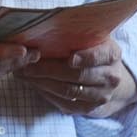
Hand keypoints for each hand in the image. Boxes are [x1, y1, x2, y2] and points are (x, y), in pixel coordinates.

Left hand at [15, 38, 136, 119]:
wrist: (108, 77)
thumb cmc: (93, 50)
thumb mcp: (92, 38)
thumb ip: (77, 34)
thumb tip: (46, 27)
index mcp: (112, 54)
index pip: (99, 56)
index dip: (85, 58)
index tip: (70, 58)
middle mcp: (110, 77)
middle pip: (78, 76)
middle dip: (49, 70)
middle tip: (27, 64)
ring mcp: (100, 96)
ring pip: (68, 91)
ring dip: (43, 82)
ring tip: (24, 73)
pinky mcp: (88, 109)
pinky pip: (64, 102)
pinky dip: (46, 93)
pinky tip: (33, 83)